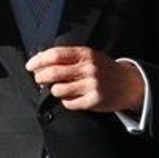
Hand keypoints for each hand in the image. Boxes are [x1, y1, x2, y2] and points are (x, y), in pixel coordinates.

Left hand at [26, 47, 144, 114]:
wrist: (128, 84)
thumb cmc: (102, 69)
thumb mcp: (88, 56)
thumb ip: (67, 57)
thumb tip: (39, 61)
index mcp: (85, 54)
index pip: (55, 55)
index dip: (38, 60)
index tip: (30, 66)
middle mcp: (89, 68)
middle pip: (53, 73)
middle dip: (40, 77)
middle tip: (39, 79)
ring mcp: (92, 85)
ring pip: (58, 90)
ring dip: (54, 90)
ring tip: (60, 89)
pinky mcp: (94, 100)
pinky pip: (68, 103)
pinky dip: (65, 101)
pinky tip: (71, 97)